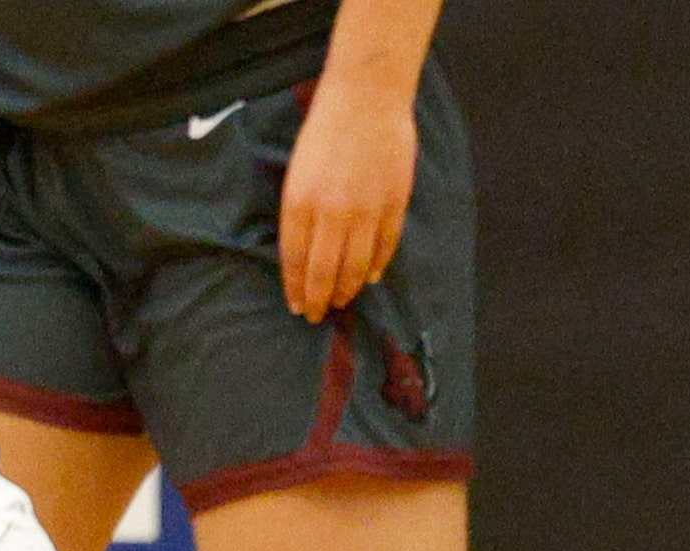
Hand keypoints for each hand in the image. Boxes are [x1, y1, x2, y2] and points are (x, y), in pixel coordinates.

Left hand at [277, 77, 416, 321]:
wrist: (367, 97)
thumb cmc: (324, 134)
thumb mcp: (296, 175)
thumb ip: (298, 215)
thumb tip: (302, 257)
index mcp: (300, 204)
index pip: (295, 261)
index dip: (296, 289)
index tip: (297, 307)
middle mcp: (332, 212)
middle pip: (324, 271)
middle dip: (319, 299)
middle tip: (317, 316)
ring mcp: (366, 208)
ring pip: (356, 265)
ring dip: (347, 289)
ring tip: (341, 302)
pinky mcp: (394, 201)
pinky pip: (385, 245)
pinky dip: (377, 266)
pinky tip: (369, 278)